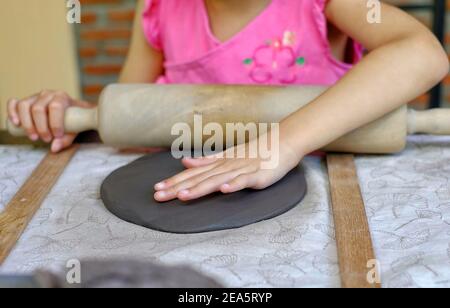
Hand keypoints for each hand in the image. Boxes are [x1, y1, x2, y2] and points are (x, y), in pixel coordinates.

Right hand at [7, 90, 93, 152]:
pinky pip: (14, 103)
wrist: (72, 112)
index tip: (57, 135)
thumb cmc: (74, 120)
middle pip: (38, 109)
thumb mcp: (75, 129)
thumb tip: (54, 148)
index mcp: (62, 97)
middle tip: (46, 139)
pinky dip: (12, 112)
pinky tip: (16, 124)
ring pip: (24, 106)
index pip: (55, 107)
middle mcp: (47, 94)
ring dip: (27, 124)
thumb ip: (66, 139)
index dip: (55, 123)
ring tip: (34, 137)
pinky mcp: (25, 101)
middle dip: (41, 127)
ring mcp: (35, 97)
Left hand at [154, 137, 301, 201]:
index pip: (192, 174)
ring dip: (200, 188)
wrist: (280, 142)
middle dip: (178, 187)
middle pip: (199, 178)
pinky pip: (244, 180)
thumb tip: (185, 162)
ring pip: (217, 180)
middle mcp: (225, 166)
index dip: (174, 181)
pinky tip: (224, 190)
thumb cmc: (253, 152)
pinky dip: (234, 185)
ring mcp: (240, 170)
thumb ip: (206, 161)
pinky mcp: (256, 175)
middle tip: (158, 196)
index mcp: (218, 163)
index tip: (156, 189)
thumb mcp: (227, 156)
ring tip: (183, 195)